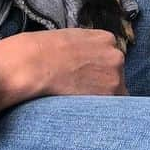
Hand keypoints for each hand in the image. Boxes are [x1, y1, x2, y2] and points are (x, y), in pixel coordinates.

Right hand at [0, 28, 126, 111]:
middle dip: (103, 83)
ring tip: (80, 100)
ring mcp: (116, 75)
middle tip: (82, 89)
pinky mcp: (112, 94)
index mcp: (106, 38)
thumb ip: (86, 47)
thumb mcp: (70, 37)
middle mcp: (116, 54)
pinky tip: (85, 110)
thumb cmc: (41, 50)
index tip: (86, 76)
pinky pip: (114, 109)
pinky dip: (102, 112)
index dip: (98, 69)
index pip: (111, 57)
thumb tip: (87, 60)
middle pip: (117, 74)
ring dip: (103, 98)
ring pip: (117, 92)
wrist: (32, 64)